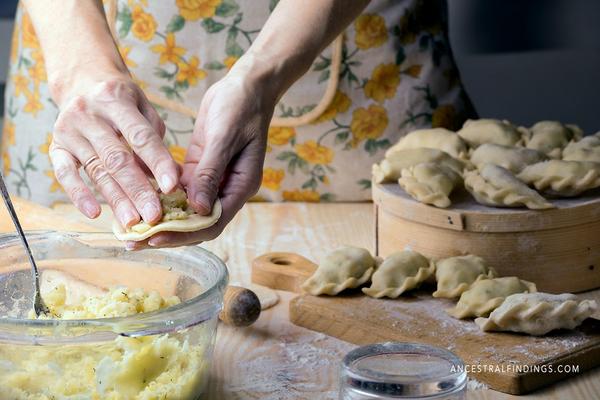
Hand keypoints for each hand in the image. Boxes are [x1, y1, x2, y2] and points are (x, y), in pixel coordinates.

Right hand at [49, 75, 179, 226]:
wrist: (82, 81)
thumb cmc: (122, 101)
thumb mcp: (143, 107)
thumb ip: (155, 138)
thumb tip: (170, 176)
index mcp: (115, 99)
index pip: (140, 136)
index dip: (157, 162)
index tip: (172, 187)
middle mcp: (89, 114)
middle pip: (116, 158)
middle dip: (137, 189)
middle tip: (154, 215)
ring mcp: (69, 130)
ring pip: (95, 170)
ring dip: (115, 199)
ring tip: (132, 221)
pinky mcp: (55, 146)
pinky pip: (64, 174)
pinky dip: (79, 194)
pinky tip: (95, 213)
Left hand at [129, 66, 273, 248]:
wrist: (247, 86)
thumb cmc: (241, 107)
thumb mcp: (225, 137)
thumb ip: (211, 172)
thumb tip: (197, 208)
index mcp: (241, 186)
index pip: (212, 222)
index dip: (183, 234)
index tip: (155, 237)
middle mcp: (227, 189)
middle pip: (197, 222)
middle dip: (167, 233)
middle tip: (134, 240)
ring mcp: (213, 179)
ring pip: (186, 209)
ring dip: (161, 218)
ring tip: (132, 226)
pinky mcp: (199, 167)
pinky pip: (180, 190)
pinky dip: (162, 196)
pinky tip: (139, 199)